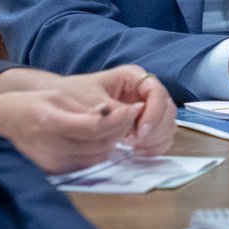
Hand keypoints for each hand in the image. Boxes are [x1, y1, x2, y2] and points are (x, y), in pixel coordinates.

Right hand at [0, 84, 139, 173]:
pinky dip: (97, 152)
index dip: (120, 118)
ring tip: (112, 126)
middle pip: (101, 145)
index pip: (97, 126)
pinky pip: (86, 165)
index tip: (133, 108)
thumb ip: (83, 108)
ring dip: (111, 142)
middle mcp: (52, 148)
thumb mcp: (53, 97)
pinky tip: (96, 139)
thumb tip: (111, 114)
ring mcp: (53, 165)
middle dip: (120, 130)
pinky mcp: (55, 174)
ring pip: (98, 158)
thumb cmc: (22, 107)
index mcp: (50, 122)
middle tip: (127, 115)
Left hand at [59, 64, 175, 155]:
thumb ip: (113, 111)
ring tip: (132, 146)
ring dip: (154, 138)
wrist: (61, 106)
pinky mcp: (145, 125)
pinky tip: (137, 151)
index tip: (140, 130)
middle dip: (154, 128)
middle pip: (167, 109)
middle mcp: (143, 91)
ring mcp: (146, 109)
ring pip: (167, 124)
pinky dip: (154, 146)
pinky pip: (161, 137)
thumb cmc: (73, 96)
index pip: (156, 92)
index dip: (153, 112)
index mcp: (133, 77)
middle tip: (132, 140)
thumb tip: (133, 121)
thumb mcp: (91, 101)